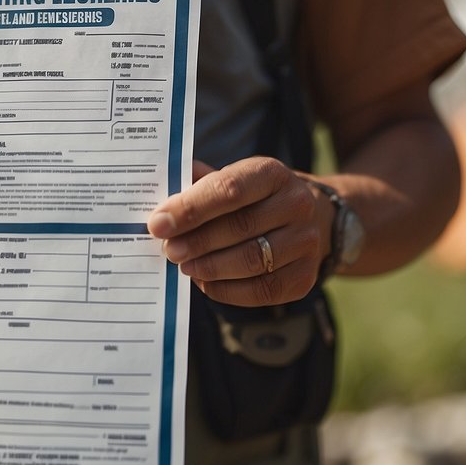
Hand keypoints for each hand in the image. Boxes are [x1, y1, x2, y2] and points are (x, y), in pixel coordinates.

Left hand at [147, 156, 329, 306]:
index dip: (190, 209)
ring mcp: (306, 242)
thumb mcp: (230, 179)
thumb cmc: (252, 199)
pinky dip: (226, 290)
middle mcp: (297, 205)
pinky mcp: (304, 278)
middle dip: (196, 242)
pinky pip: (261, 291)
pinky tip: (205, 282)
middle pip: (239, 227)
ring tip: (185, 266)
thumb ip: (196, 186)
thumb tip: (160, 207)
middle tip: (169, 250)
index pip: (229, 190)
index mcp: (272, 173)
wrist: (306, 220)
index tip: (158, 224)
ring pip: (251, 261)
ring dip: (210, 267)